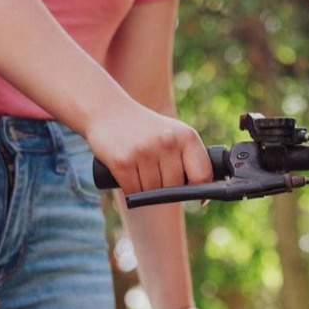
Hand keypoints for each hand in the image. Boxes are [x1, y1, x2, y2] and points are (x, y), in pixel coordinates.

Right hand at [85, 102, 210, 193]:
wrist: (106, 110)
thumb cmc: (144, 128)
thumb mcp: (172, 133)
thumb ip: (188, 158)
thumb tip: (201, 198)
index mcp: (186, 136)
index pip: (202, 176)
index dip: (199, 192)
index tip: (193, 197)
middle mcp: (167, 142)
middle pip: (175, 188)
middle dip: (165, 188)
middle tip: (153, 173)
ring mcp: (144, 152)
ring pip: (153, 192)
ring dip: (145, 189)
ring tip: (138, 169)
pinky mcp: (122, 162)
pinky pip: (134, 191)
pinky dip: (131, 189)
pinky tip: (127, 174)